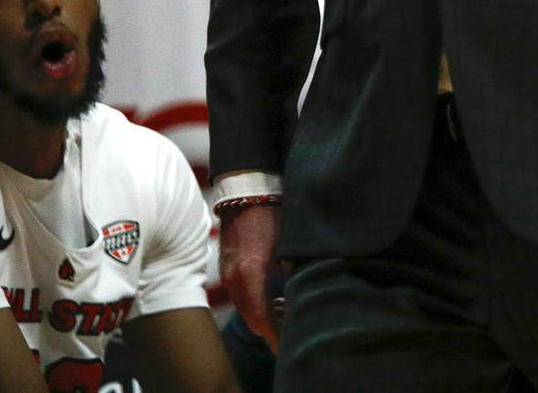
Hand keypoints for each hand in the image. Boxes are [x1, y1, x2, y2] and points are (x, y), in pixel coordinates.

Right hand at [219, 203, 286, 350]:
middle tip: (292, 336)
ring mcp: (229, 274)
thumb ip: (297, 268)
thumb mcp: (290, 241)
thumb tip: (309, 289)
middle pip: (253, 319)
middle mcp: (236, 279)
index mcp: (252, 274)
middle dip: (271, 331)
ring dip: (263, 318)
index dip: (276, 335)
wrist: (246, 190)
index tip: (288, 347)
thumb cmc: (273, 212)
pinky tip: (274, 301)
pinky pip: (242, 297)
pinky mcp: (228, 268)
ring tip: (286, 318)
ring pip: (247, 309)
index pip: (263, 317)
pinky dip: (256, 305)